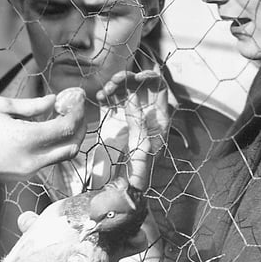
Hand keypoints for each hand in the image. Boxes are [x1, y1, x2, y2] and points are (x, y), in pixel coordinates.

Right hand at [0, 91, 85, 181]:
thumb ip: (31, 105)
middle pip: (72, 144)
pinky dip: (55, 146)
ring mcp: (29, 171)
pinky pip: (48, 161)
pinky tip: (47, 130)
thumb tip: (53, 101)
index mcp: (27, 139)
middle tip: (75, 107)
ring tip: (63, 116)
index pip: (67, 127)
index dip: (77, 110)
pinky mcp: (23, 176)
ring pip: (62, 155)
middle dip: (79, 124)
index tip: (77, 96)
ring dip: (68, 136)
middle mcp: (33, 159)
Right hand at [97, 70, 170, 190]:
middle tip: (117, 80)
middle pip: (141, 86)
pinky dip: (105, 95)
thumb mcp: (141, 143)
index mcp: (159, 117)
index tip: (137, 77)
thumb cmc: (139, 169)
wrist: (123, 184)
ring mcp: (130, 115)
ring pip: (125, 90)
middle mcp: (146, 113)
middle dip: (129, 79)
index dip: (150, 78)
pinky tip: (101, 97)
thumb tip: (132, 95)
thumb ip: (137, 118)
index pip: (159, 89)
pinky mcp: (114, 120)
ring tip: (107, 89)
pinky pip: (111, 100)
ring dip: (116, 85)